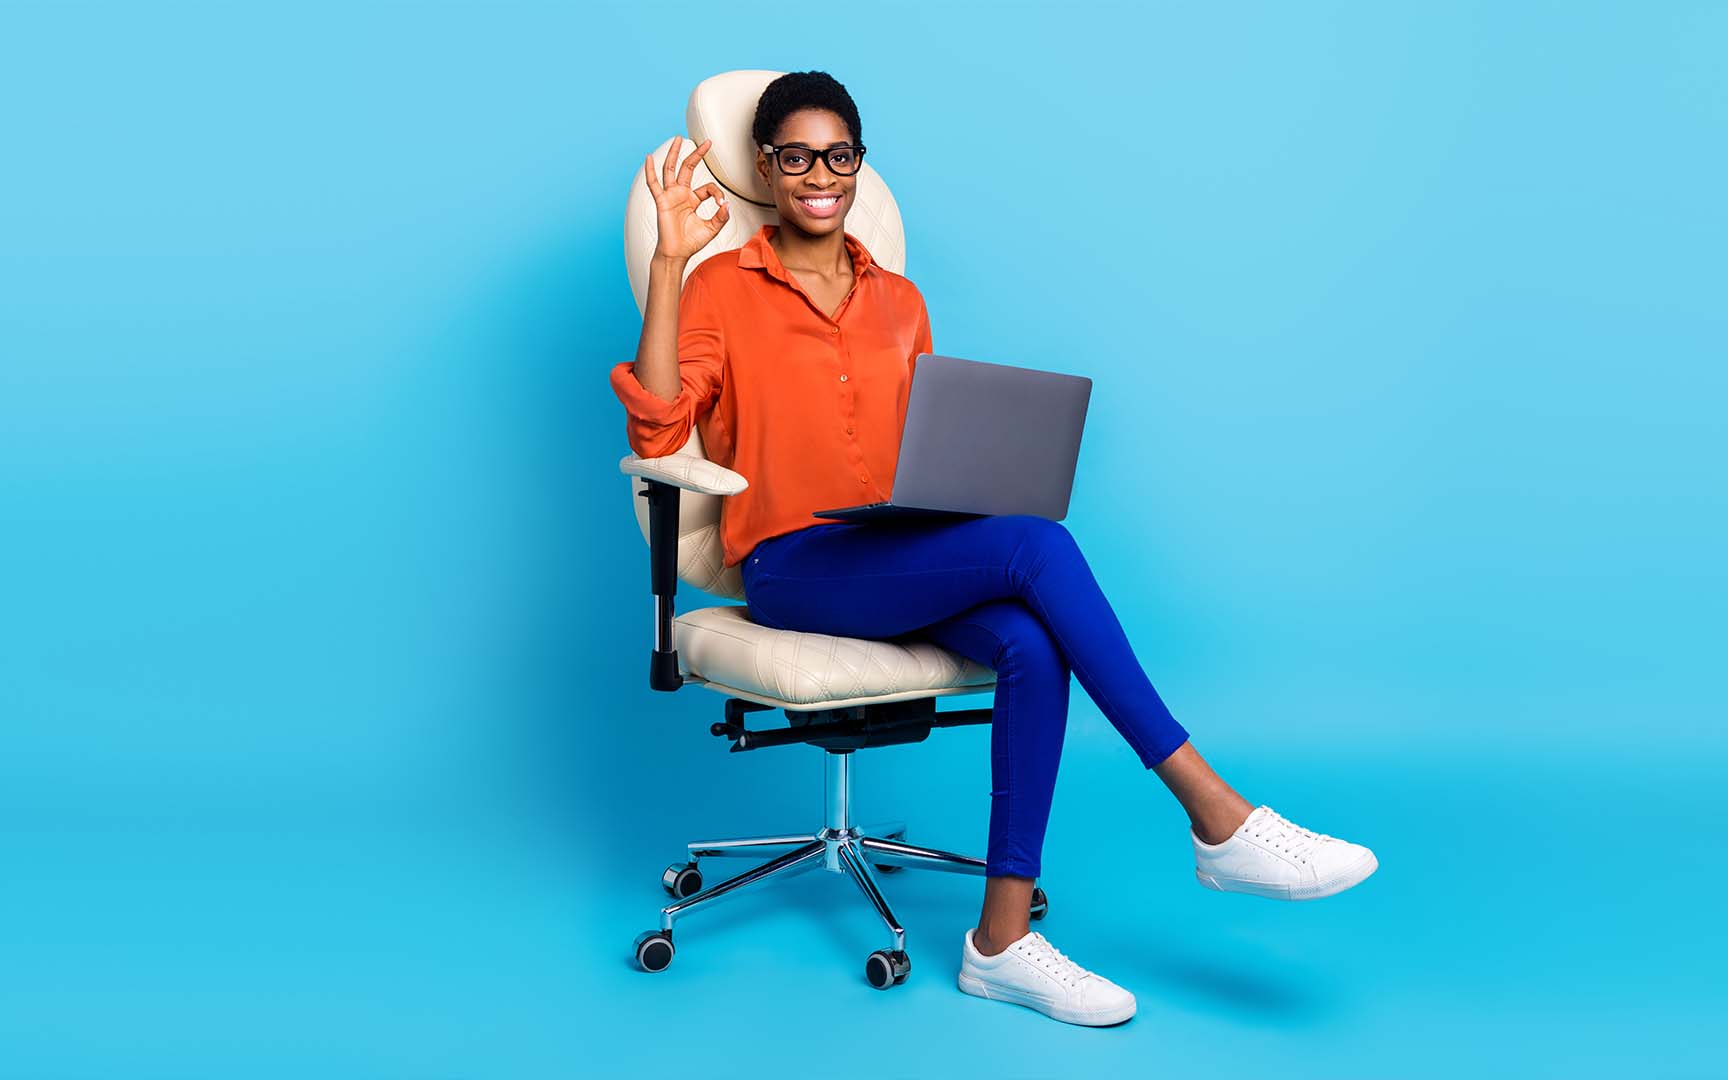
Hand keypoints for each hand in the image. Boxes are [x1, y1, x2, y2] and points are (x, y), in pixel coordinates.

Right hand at [644, 135, 729, 261]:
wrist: (677, 254)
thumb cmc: (691, 242)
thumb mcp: (712, 228)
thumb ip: (721, 217)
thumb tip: (727, 204)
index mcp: (692, 200)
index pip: (708, 187)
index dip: (717, 193)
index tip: (721, 204)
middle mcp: (681, 194)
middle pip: (688, 168)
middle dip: (697, 155)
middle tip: (706, 142)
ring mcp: (670, 196)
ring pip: (671, 170)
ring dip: (674, 154)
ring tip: (677, 139)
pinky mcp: (661, 201)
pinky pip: (653, 184)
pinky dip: (650, 171)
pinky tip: (649, 158)